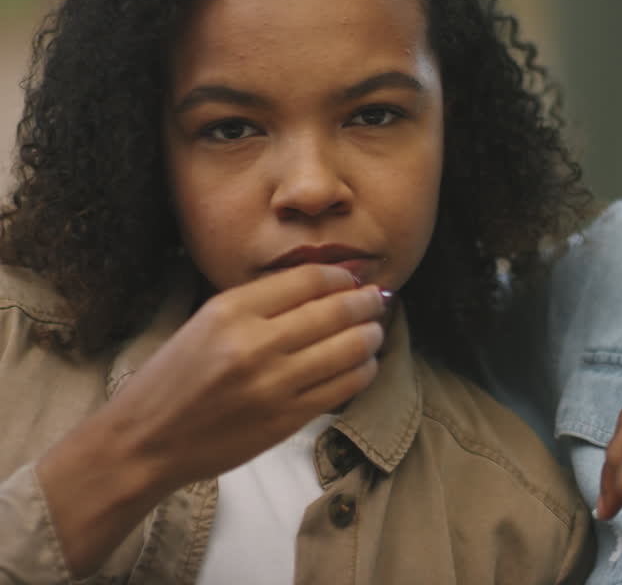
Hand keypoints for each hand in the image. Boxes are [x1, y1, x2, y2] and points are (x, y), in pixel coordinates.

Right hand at [37, 264, 386, 574]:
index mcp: (230, 311)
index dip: (342, 277)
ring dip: (371, 336)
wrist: (146, 439)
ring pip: (348, 349)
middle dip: (367, 302)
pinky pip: (344, 387)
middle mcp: (254, 344)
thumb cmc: (175, 377)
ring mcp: (272, 384)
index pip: (308, 280)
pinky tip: (365, 365)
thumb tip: (324, 284)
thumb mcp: (206, 322)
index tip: (354, 279)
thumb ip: (260, 303)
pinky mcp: (286, 419)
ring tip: (375, 331)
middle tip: (379, 299)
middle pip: (335, 311)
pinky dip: (363, 371)